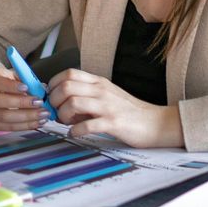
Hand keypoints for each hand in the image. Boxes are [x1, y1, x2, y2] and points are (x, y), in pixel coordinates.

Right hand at [0, 67, 49, 131]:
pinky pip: (8, 127)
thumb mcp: (14, 75)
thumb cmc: (7, 82)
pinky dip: (24, 126)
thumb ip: (26, 80)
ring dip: (26, 117)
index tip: (26, 87)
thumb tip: (42, 89)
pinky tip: (37, 122)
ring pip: (4, 117)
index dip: (11, 86)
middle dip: (21, 103)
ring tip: (42, 114)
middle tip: (39, 102)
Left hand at [46, 68, 182, 147]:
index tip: (51, 97)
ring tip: (66, 123)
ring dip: (63, 115)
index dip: (54, 84)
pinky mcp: (114, 123)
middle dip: (55, 100)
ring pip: (73, 102)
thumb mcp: (105, 95)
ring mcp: (108, 106)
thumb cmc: (127, 111)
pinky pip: (88, 125)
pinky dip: (76, 130)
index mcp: (98, 81)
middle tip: (56, 112)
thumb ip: (85, 94)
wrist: (156, 123)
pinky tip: (75, 133)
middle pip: (66, 86)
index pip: (68, 73)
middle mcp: (101, 90)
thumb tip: (60, 101)